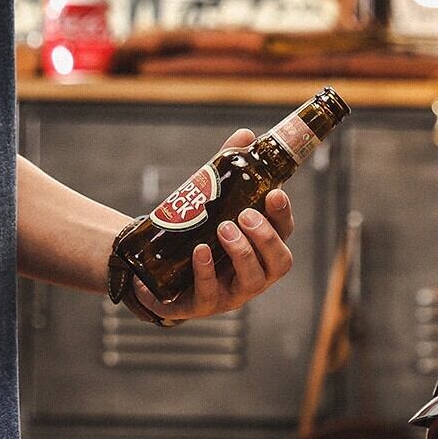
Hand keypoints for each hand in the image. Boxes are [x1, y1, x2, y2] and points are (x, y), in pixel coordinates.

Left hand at [132, 128, 294, 322]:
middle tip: (244, 214)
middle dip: (266, 237)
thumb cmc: (197, 235)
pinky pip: (209, 293)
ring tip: (224, 228)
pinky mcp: (202, 304)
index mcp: (261, 249)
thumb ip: (227, 171)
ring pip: (252, 280)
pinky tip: (199, 252)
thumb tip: (246, 135)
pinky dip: (205, 271)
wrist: (154, 271)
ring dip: (242, 253)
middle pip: (278, 262)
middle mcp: (254, 274)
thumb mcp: (211, 202)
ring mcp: (231, 292)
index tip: (274, 193)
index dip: (284, 215)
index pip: (285, 234)